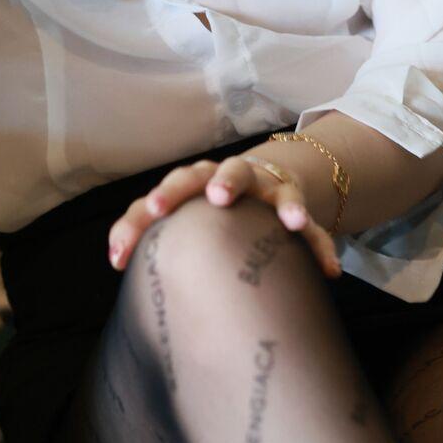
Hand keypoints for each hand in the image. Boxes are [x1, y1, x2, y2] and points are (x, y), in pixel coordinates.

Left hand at [107, 146, 341, 279]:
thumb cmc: (203, 208)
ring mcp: (271, 191)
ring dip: (286, 203)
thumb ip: (141, 230)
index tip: (152, 212)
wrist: (259, 184)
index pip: (178, 182)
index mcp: (200, 178)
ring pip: (281, 190)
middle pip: (230, 171)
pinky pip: (313, 229)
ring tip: (289, 221)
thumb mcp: (176, 212)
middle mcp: (237, 178)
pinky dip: (320, 246)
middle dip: (226, 182)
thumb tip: (115, 259)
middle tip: (217, 196)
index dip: (165, 196)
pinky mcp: (297, 209)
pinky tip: (328, 271)